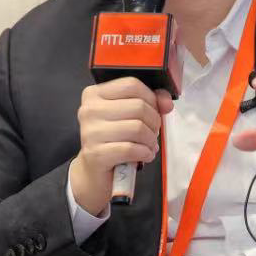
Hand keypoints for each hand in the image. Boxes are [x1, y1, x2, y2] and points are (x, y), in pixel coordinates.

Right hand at [69, 77, 172, 215]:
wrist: (94, 171)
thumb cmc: (113, 140)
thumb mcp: (129, 116)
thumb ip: (149, 102)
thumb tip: (166, 103)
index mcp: (94, 94)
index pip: (131, 85)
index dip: (151, 98)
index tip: (153, 111)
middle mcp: (89, 110)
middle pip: (138, 106)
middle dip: (153, 122)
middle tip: (151, 133)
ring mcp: (90, 132)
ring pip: (137, 128)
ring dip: (150, 140)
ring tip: (148, 146)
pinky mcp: (96, 154)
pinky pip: (131, 149)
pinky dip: (144, 153)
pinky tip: (143, 156)